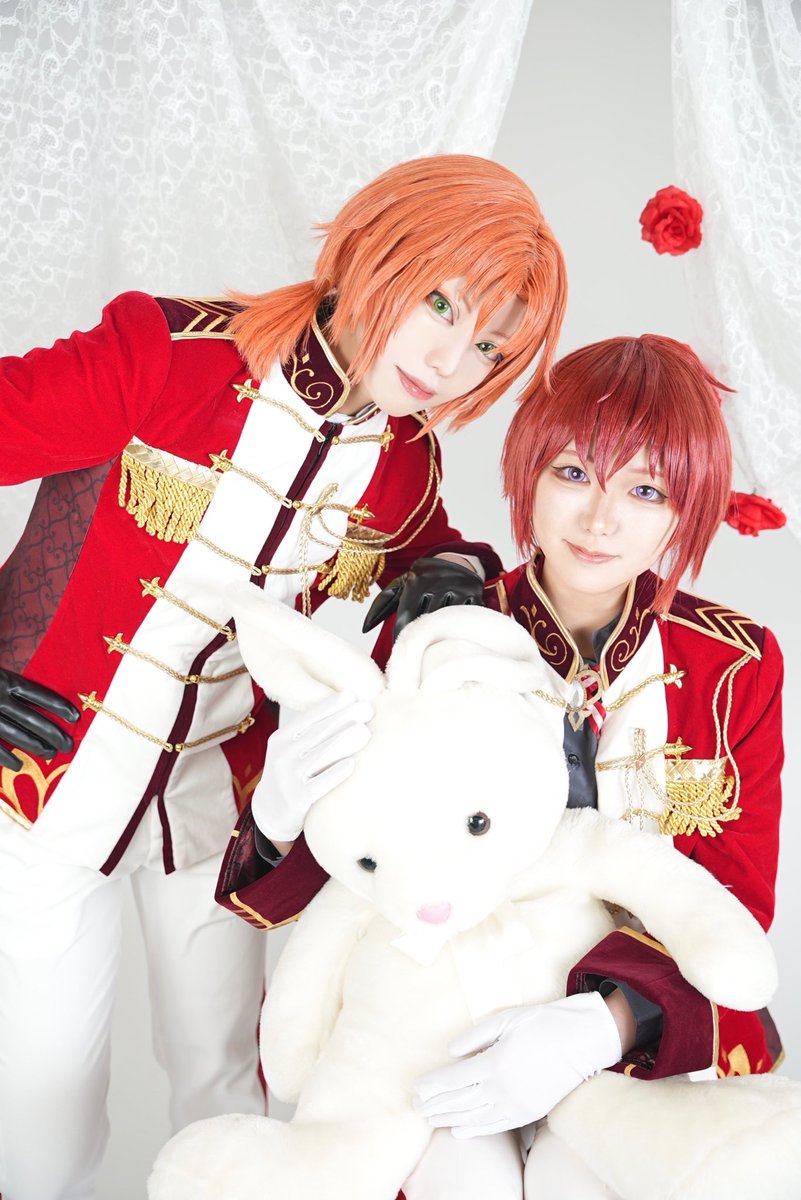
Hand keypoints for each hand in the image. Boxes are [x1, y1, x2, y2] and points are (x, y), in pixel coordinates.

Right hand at [0, 667, 79, 770]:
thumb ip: (12, 685)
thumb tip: (39, 701)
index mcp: (5, 680)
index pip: (38, 694)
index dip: (59, 706)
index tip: (76, 717)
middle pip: (32, 718)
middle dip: (53, 733)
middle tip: (69, 745)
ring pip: (16, 734)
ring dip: (36, 746)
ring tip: (51, 754)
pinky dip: (7, 757)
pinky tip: (19, 764)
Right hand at [251, 690, 372, 842]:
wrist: (269, 810)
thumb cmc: (290, 772)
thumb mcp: (292, 748)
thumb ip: (311, 731)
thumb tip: (345, 705)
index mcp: (281, 738)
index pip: (308, 718)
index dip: (331, 705)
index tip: (352, 695)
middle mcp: (282, 755)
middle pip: (317, 733)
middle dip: (344, 718)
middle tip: (367, 708)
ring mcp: (288, 778)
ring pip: (319, 756)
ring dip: (343, 741)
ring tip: (364, 730)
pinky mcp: (296, 799)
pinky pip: (318, 785)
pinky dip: (335, 774)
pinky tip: (351, 765)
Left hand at [362, 556, 483, 639]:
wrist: (456, 560)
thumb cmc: (424, 579)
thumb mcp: (402, 584)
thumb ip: (382, 604)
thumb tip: (364, 628)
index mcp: (416, 582)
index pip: (406, 615)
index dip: (402, 635)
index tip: (402, 649)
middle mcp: (437, 583)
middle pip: (426, 620)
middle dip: (421, 635)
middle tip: (418, 651)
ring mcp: (457, 588)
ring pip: (446, 620)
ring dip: (440, 632)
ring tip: (435, 644)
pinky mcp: (474, 594)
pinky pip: (466, 617)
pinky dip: (459, 627)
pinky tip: (453, 633)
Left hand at [413, 992, 621, 1136]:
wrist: (584, 1040)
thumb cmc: (543, 1023)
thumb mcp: (506, 1019)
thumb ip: (474, 1037)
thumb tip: (449, 1051)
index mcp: (493, 1063)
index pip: (452, 1080)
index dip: (431, 1085)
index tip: (415, 1087)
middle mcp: (502, 1089)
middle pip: (459, 1102)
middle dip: (434, 1105)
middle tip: (415, 1107)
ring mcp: (516, 1105)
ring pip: (473, 1118)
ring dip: (448, 1119)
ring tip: (429, 1120)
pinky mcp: (528, 1113)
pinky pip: (495, 1126)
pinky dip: (474, 1130)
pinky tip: (458, 1131)